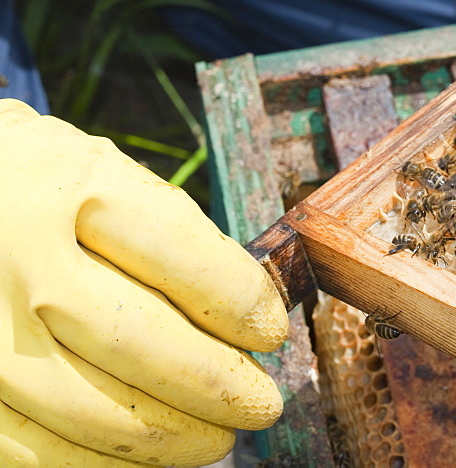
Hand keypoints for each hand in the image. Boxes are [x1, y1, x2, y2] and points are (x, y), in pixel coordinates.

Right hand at [0, 100, 288, 465]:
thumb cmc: (44, 190)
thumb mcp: (103, 174)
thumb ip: (169, 236)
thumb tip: (249, 317)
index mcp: (73, 181)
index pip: (183, 255)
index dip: (241, 304)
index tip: (272, 332)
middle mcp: (20, 252)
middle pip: (142, 341)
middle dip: (220, 385)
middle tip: (262, 405)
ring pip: (92, 410)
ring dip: (173, 436)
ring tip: (218, 439)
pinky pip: (34, 450)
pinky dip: (103, 463)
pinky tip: (148, 455)